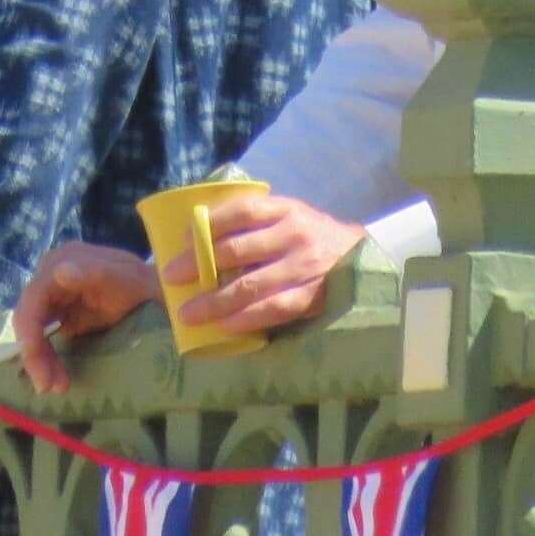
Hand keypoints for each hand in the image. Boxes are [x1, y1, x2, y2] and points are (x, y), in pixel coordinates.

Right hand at [13, 242, 157, 392]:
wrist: (156, 296)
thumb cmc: (142, 286)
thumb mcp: (123, 280)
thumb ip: (93, 273)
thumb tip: (59, 272)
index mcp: (62, 260)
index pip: (33, 295)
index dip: (28, 327)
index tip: (32, 356)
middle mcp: (51, 275)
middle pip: (29, 315)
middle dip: (34, 352)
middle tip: (46, 385)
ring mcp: (54, 295)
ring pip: (33, 331)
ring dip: (40, 360)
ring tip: (56, 387)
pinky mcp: (59, 314)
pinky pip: (44, 338)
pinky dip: (48, 359)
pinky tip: (58, 378)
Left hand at [165, 194, 364, 334]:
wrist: (362, 258)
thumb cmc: (311, 236)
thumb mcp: (289, 215)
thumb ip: (255, 222)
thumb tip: (198, 233)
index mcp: (284, 209)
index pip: (239, 211)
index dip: (206, 226)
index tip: (181, 242)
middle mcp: (294, 234)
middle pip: (237, 250)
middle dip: (199, 265)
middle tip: (172, 278)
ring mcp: (304, 267)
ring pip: (250, 285)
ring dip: (215, 301)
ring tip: (188, 313)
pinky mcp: (312, 296)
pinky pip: (274, 309)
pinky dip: (247, 318)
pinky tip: (226, 326)